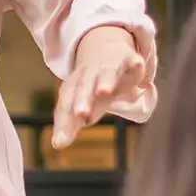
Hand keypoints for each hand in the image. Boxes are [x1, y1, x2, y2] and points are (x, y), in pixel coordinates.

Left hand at [53, 25, 149, 148]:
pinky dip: (134, 62)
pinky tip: (138, 64)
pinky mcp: (126, 59)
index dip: (64, 124)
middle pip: (84, 88)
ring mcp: (107, 66)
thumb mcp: (82, 105)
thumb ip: (70, 124)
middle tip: (81, 114)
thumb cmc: (90, 86)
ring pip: (106, 73)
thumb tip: (57, 144)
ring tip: (103, 91)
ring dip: (104, 81)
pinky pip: (130, 60)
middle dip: (82, 100)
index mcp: (73, 89)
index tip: (60, 142)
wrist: (103, 50)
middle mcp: (88, 76)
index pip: (66, 106)